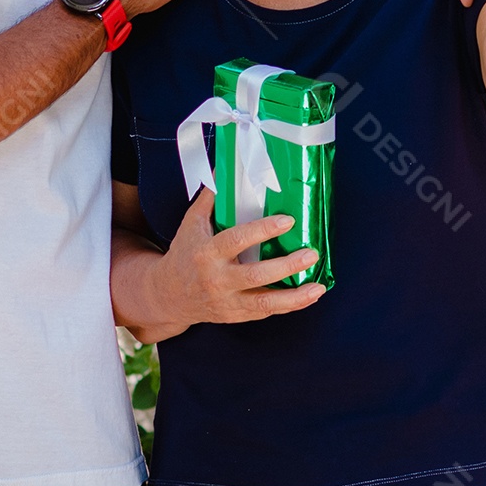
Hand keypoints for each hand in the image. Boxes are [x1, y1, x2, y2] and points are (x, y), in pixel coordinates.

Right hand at [147, 187, 326, 329]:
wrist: (169, 296)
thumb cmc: (184, 255)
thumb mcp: (191, 224)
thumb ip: (210, 199)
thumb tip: (224, 171)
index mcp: (206, 253)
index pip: (236, 240)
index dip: (262, 231)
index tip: (287, 221)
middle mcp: (217, 279)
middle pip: (255, 275)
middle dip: (286, 266)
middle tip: (311, 254)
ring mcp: (227, 301)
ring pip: (264, 302)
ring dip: (294, 296)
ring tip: (317, 287)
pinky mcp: (236, 315)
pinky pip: (265, 312)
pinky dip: (288, 305)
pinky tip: (308, 296)